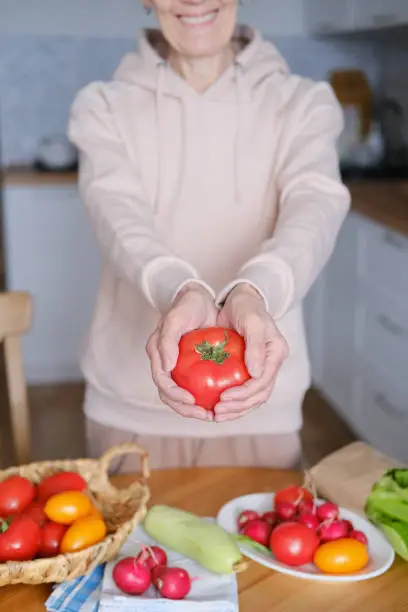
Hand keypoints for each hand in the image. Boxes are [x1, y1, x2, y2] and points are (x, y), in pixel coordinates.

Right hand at [146, 283, 217, 420]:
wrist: (200, 296)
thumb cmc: (187, 305)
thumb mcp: (176, 319)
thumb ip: (167, 341)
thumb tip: (166, 367)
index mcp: (158, 354)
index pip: (162, 383)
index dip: (175, 396)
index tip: (192, 400)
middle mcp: (166, 363)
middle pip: (170, 396)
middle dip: (186, 409)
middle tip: (205, 415)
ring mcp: (179, 366)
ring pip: (182, 395)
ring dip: (195, 409)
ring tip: (213, 414)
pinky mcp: (192, 366)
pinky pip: (196, 387)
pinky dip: (205, 397)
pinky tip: (219, 401)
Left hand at [214, 283, 288, 421]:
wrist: (240, 297)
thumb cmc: (246, 306)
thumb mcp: (252, 321)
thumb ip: (256, 346)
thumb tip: (256, 373)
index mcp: (277, 353)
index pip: (263, 382)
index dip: (244, 395)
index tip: (224, 399)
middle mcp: (271, 363)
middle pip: (259, 395)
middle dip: (239, 407)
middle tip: (218, 412)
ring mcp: (261, 367)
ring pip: (252, 397)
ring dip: (235, 409)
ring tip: (216, 415)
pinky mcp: (249, 368)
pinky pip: (242, 390)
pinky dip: (231, 401)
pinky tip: (215, 406)